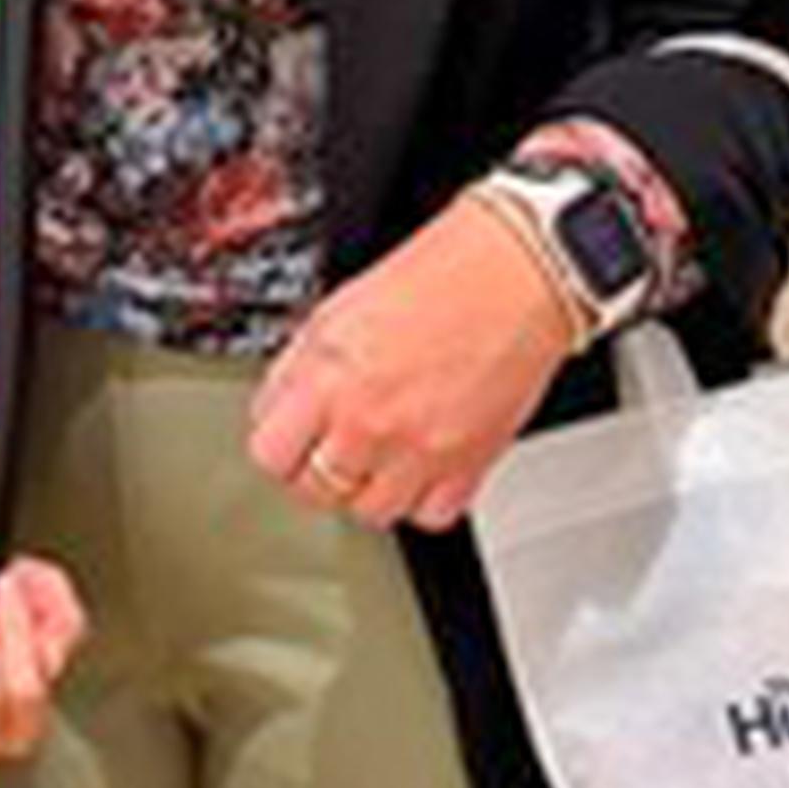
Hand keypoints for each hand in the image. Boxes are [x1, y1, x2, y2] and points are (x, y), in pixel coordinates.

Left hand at [247, 197, 577, 533]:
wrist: (519, 274)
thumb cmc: (442, 273)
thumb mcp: (342, 308)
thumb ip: (304, 367)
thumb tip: (281, 405)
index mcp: (328, 378)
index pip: (270, 454)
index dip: (279, 443)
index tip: (291, 434)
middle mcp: (368, 423)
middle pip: (314, 490)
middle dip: (317, 467)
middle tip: (334, 443)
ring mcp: (419, 451)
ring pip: (369, 512)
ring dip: (369, 486)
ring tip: (380, 453)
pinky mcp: (468, 465)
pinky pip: (429, 514)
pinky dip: (424, 496)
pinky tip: (423, 463)